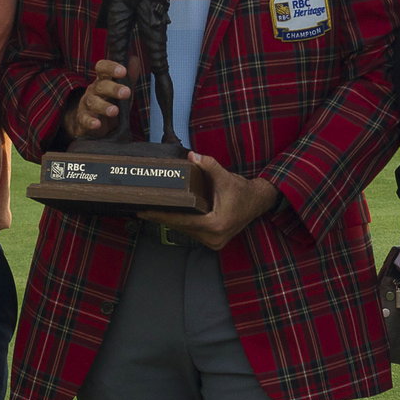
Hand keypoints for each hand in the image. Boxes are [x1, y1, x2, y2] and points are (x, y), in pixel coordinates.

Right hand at [66, 59, 130, 139]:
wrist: (92, 123)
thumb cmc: (109, 102)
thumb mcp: (121, 90)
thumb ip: (129, 77)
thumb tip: (135, 59)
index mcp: (102, 80)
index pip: (102, 68)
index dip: (111, 67)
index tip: (123, 71)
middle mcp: (93, 90)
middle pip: (101, 86)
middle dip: (113, 88)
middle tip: (126, 92)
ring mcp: (86, 104)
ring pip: (93, 103)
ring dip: (104, 106)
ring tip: (115, 111)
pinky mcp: (82, 119)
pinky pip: (84, 120)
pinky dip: (90, 122)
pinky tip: (97, 124)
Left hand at [141, 152, 280, 250]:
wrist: (257, 201)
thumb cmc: (242, 191)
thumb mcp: (225, 176)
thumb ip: (208, 165)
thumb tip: (192, 157)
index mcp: (216, 225)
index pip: (182, 220)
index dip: (162, 215)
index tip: (145, 211)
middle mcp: (214, 238)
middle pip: (181, 228)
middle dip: (162, 217)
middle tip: (142, 208)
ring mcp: (214, 242)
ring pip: (185, 231)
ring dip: (170, 221)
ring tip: (151, 211)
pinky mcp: (213, 241)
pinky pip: (191, 232)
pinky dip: (180, 223)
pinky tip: (168, 214)